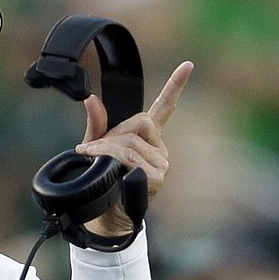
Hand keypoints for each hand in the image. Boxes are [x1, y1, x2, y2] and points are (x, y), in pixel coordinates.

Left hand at [75, 61, 193, 236]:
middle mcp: (160, 148)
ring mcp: (161, 164)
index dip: (175, 86)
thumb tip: (90, 98)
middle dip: (112, 133)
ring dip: (106, 149)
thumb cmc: (103, 181)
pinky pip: (131, 158)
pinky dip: (112, 160)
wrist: (104, 214)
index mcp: (149, 138)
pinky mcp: (157, 177)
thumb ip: (96, 124)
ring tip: (92, 161)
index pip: (165, 107)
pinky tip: (107, 170)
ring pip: (131, 142)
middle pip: (139, 122)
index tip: (188, 65)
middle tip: (92, 151)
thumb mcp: (95, 149)